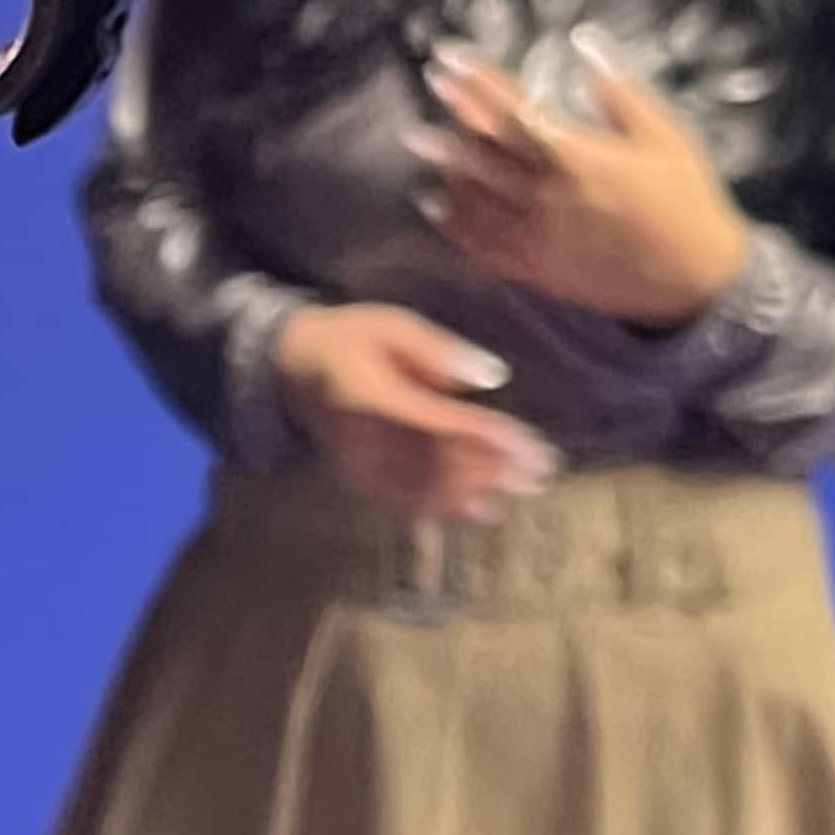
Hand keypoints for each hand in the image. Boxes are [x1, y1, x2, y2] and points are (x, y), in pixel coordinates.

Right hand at [271, 301, 561, 520]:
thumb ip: (437, 349)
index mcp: (371, 398)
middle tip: (541, 472)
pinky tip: (481, 510)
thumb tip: (493, 376)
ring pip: (425, 491)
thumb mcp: (391, 324)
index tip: (532, 446)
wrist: (293, 370)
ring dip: (477, 493)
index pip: (440, 424)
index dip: (489, 438)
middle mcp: (363, 442)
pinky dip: (446, 509)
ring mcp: (359, 468)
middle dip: (494, 470)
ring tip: (523, 490)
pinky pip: (405, 504)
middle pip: (438, 465)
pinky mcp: (359, 482)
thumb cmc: (350, 339)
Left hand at [412, 32, 753, 326]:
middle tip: (426, 90)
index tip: (451, 58)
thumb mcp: (663, 134)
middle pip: (487, 152)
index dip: (480, 82)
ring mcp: (538, 237)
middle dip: (454, 117)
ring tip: (418, 143)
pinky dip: (455, 225)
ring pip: (477, 199)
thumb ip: (619, 89)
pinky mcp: (537, 269)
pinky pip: (484, 246)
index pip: (516, 111)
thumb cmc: (685, 199)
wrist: (695, 279)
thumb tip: (585, 40)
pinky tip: (433, 205)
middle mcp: (548, 197)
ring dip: (446, 168)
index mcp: (579, 157)